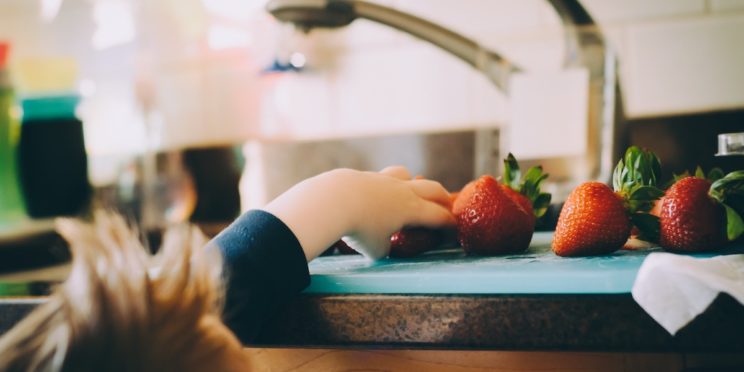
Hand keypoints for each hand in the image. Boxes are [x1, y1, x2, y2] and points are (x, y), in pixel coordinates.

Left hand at [263, 166, 453, 260]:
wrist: (333, 201)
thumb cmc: (359, 229)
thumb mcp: (375, 250)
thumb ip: (384, 248)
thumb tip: (382, 247)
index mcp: (412, 209)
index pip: (439, 216)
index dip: (449, 224)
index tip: (454, 229)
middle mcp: (402, 191)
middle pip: (432, 188)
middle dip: (442, 197)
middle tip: (447, 205)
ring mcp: (383, 180)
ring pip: (406, 175)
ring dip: (413, 182)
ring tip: (410, 191)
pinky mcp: (365, 176)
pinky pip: (382, 178)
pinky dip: (385, 185)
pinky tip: (376, 194)